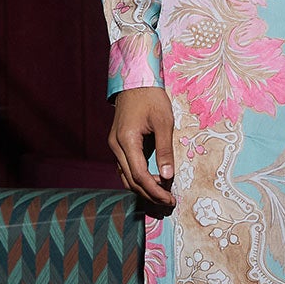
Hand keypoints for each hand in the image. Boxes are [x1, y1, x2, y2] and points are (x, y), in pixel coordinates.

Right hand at [108, 86, 175, 213]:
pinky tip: (152, 182)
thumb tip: (167, 176)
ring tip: (162, 196)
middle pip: (131, 180)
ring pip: (126, 176)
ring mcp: (114, 145)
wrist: (135, 81)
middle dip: (150, 194)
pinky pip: (126, 167)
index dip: (155, 190)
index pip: (140, 175)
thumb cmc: (151, 98)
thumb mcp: (164, 122)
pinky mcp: (118, 143)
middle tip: (169, 203)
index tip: (169, 199)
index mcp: (126, 141)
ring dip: (143, 189)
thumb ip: (165, 150)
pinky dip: (137, 178)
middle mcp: (116, 146)